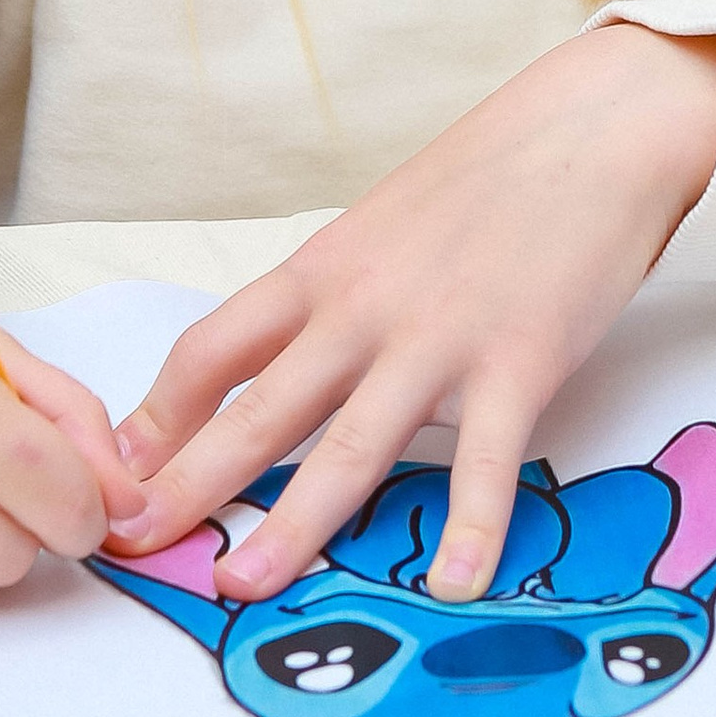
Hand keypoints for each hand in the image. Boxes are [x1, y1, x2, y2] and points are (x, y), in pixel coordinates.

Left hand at [107, 22, 715, 605]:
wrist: (593, 130)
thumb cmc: (490, 179)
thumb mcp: (383, 226)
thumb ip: (336, 296)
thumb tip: (289, 366)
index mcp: (323, 271)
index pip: (212, 349)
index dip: (158, 416)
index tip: (122, 473)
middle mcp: (364, 310)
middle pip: (258, 410)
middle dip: (189, 486)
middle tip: (131, 547)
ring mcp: (440, 342)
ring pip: (349, 450)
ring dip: (290, 527)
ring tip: (242, 586)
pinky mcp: (520, 364)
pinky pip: (485, 465)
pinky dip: (469, 531)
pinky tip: (451, 586)